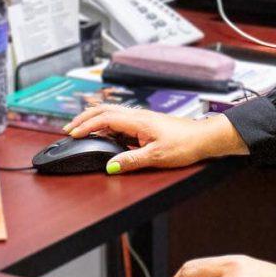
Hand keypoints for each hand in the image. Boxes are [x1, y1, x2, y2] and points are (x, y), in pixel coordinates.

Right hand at [63, 106, 247, 173]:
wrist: (204, 138)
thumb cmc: (186, 144)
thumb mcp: (157, 156)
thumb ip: (131, 160)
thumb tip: (111, 166)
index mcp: (138, 121)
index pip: (105, 118)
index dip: (87, 125)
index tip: (73, 133)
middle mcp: (138, 116)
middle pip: (105, 110)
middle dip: (85, 117)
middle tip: (70, 128)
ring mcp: (142, 119)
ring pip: (112, 113)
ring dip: (95, 119)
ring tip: (82, 128)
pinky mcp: (147, 124)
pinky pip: (121, 120)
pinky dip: (107, 124)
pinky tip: (105, 133)